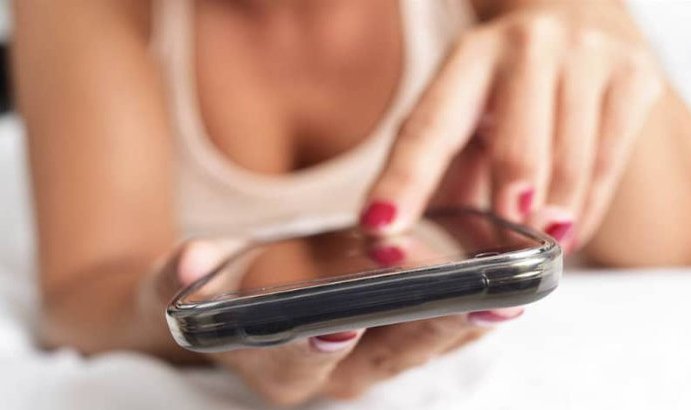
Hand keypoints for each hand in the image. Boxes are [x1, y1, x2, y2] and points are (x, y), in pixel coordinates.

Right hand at [147, 238, 521, 404]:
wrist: (228, 307)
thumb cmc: (208, 294)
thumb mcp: (181, 282)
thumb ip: (180, 277)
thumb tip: (186, 263)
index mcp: (271, 366)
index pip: (294, 362)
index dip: (317, 344)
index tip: (345, 318)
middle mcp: (325, 375)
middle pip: (380, 360)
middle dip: (427, 331)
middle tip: (476, 302)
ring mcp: (362, 361)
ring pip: (418, 350)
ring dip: (463, 325)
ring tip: (506, 292)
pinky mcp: (389, 341)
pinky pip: (433, 333)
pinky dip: (466, 313)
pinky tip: (501, 284)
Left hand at [360, 1, 663, 250]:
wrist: (574, 20)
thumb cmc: (506, 88)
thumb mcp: (462, 116)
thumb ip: (439, 174)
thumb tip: (411, 246)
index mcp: (466, 59)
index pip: (428, 130)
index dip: (404, 182)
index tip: (381, 225)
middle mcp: (525, 48)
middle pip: (515, 154)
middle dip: (508, 215)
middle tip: (502, 254)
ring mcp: (584, 57)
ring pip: (570, 164)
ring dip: (553, 220)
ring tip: (542, 244)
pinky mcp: (633, 76)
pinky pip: (609, 164)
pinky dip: (587, 210)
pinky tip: (571, 227)